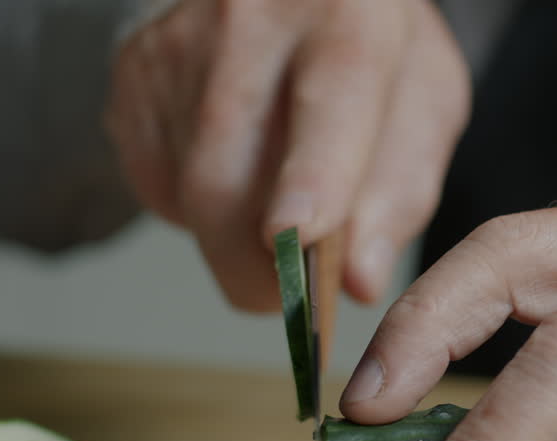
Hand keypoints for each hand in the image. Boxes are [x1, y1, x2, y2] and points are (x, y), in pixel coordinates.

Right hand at [104, 0, 469, 307]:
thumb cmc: (369, 51)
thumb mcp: (422, 105)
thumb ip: (401, 194)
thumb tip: (358, 281)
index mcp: (348, 17)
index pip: (329, 101)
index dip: (311, 178)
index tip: (295, 239)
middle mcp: (252, 20)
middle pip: (225, 176)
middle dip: (251, 265)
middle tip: (285, 296)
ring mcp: (179, 45)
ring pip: (187, 192)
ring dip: (230, 236)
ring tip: (270, 198)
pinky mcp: (135, 74)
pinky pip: (157, 183)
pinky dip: (197, 207)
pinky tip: (233, 166)